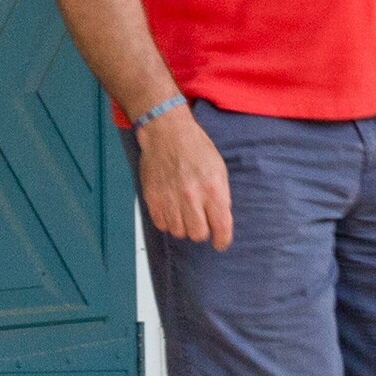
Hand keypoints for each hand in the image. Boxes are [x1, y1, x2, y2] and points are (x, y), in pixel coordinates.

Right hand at [137, 106, 233, 248]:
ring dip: (183, 227)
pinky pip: (161, 224)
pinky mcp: (153, 198)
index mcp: (213, 189)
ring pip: (178, 232)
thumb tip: (220, 220)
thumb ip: (220, 196)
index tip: (220, 243)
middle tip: (200, 222)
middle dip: (201, 231)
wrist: (167, 133)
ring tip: (184, 213)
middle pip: (198, 234)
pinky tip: (171, 210)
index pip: (221, 227)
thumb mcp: (219, 169)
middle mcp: (192, 196)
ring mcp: (170, 198)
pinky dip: (167, 221)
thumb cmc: (195, 148)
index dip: (222, 240)